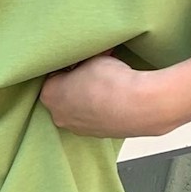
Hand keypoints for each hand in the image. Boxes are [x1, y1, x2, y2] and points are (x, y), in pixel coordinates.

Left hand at [38, 49, 174, 138]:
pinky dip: (103, 106)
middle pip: (65, 92)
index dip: (68, 63)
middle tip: (94, 67)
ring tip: (108, 80)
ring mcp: (79, 128)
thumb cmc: (112, 81)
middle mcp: (59, 116)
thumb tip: (88, 56)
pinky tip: (116, 94)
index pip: (52, 73)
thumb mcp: (91, 56)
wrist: (141, 105)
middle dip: (78, 79)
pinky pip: (96, 115)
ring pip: (81, 105)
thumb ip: (83, 57)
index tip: (80, 57)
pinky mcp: (99, 135)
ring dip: (91, 93)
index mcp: (49, 95)